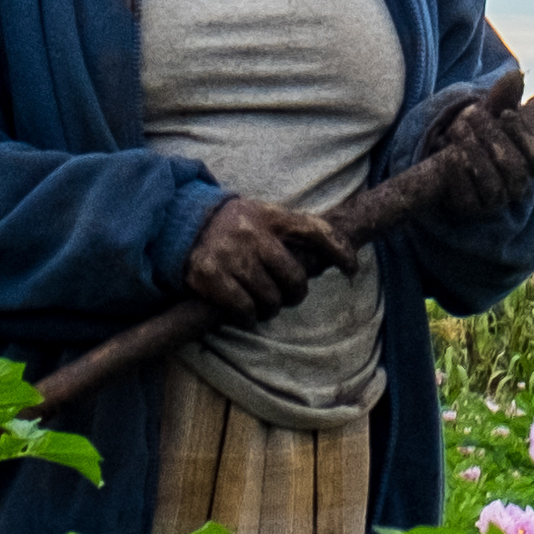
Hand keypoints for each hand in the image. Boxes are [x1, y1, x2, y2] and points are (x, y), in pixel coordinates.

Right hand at [186, 196, 350, 320]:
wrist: (181, 223)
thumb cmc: (233, 225)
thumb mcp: (262, 215)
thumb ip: (290, 231)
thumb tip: (330, 258)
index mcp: (270, 216)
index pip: (316, 230)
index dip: (340, 251)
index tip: (352, 270)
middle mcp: (252, 234)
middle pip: (294, 277)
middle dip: (296, 294)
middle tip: (288, 296)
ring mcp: (230, 255)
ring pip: (270, 298)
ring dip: (272, 308)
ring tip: (266, 305)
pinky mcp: (210, 276)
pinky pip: (243, 309)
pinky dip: (249, 317)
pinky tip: (248, 314)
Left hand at [424, 76, 533, 215]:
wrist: (448, 162)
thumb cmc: (478, 135)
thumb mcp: (490, 116)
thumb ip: (504, 98)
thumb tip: (516, 75)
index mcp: (531, 166)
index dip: (525, 136)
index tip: (506, 114)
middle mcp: (518, 186)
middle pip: (514, 167)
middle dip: (491, 136)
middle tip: (470, 113)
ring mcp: (494, 201)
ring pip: (492, 183)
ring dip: (473, 151)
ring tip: (456, 127)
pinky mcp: (469, 209)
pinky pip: (467, 196)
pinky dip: (458, 172)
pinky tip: (449, 153)